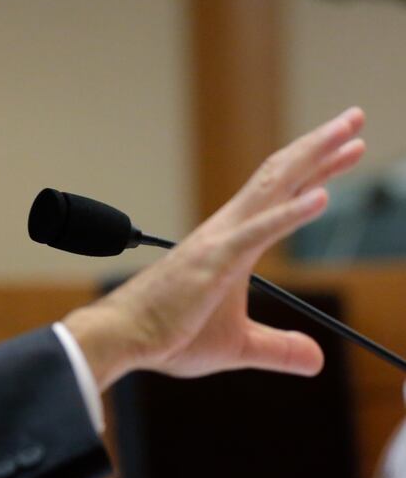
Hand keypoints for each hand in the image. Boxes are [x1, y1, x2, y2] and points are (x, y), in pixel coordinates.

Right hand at [64, 107, 365, 390]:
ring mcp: (220, 241)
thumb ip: (278, 348)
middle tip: (354, 118)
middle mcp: (226, 229)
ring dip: (313, 159)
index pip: (280, 194)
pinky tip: (322, 198)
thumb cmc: (168, 334)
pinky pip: (258, 233)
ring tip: (349, 135)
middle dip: (320, 146)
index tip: (348, 149)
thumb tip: (314, 359)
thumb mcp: (237, 345)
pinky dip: (290, 214)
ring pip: (273, 188)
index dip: (315, 169)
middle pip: (280, 176)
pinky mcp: (214, 261)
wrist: (124, 337)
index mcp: (231, 242)